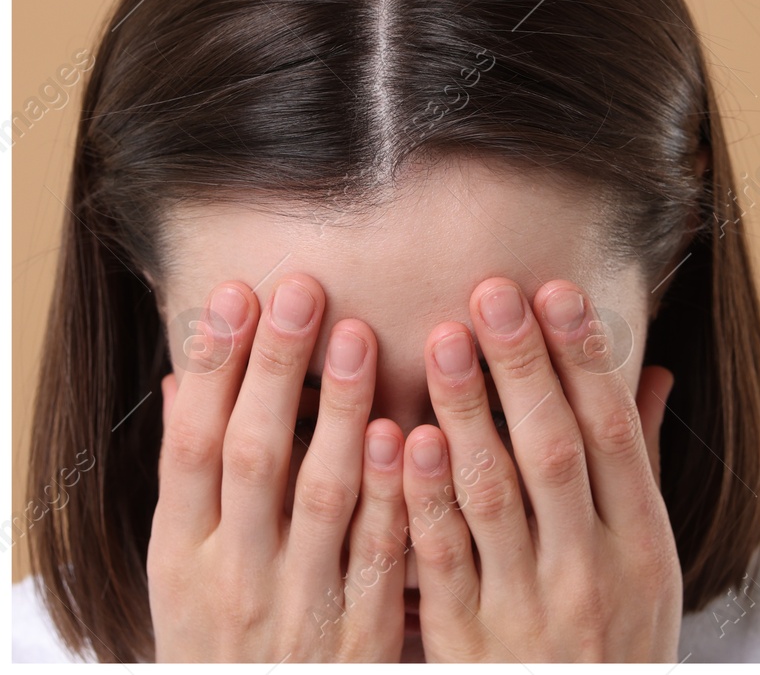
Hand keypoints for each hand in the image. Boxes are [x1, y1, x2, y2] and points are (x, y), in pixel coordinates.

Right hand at [149, 275, 405, 660]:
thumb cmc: (222, 636)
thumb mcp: (181, 569)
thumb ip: (191, 480)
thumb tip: (181, 381)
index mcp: (180, 556)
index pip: (190, 446)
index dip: (215, 368)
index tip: (239, 293)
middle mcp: (232, 576)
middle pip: (254, 457)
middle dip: (277, 370)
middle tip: (304, 291)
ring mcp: (299, 605)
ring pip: (323, 497)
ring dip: (343, 413)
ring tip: (360, 336)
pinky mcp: (362, 632)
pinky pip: (381, 552)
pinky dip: (394, 492)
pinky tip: (411, 431)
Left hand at [403, 277, 681, 660]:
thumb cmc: (617, 645)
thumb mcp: (650, 565)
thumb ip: (639, 470)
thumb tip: (650, 376)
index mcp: (641, 544)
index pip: (614, 434)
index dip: (585, 360)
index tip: (557, 293)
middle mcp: (588, 569)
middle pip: (554, 450)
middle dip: (522, 367)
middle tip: (490, 294)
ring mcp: (525, 606)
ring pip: (493, 497)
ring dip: (466, 413)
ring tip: (439, 342)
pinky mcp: (466, 641)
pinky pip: (440, 559)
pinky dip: (423, 496)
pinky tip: (402, 438)